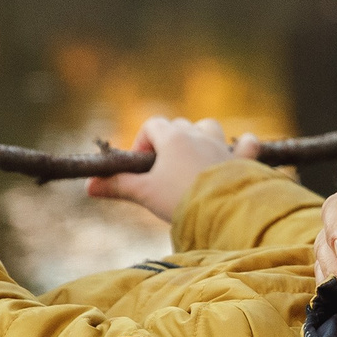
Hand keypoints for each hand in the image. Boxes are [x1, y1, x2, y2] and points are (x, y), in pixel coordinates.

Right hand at [85, 117, 258, 222]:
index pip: (153, 125)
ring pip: (209, 128)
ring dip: (202, 138)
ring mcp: (223, 146)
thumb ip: (117, 186)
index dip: (143, 142)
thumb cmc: (180, 199)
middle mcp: (199, 135)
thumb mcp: (144, 193)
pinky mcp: (245, 160)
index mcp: (173, 137)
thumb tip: (89, 187)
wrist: (223, 211)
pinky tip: (239, 154)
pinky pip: (247, 144)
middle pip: (179, 126)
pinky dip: (243, 147)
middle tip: (163, 170)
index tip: (141, 166)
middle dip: (169, 142)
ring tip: (194, 160)